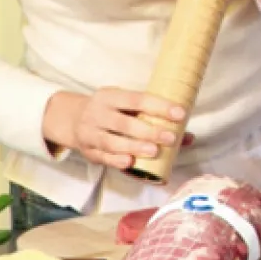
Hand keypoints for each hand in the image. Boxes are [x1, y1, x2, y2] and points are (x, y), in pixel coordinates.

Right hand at [42, 89, 192, 170]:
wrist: (71, 119)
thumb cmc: (112, 111)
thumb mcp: (127, 105)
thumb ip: (155, 117)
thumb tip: (189, 136)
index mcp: (111, 96)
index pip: (138, 99)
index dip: (159, 106)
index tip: (180, 114)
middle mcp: (98, 113)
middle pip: (124, 123)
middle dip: (149, 131)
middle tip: (171, 138)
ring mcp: (90, 133)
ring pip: (112, 142)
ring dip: (134, 147)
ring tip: (154, 151)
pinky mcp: (87, 151)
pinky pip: (102, 157)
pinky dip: (116, 160)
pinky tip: (130, 163)